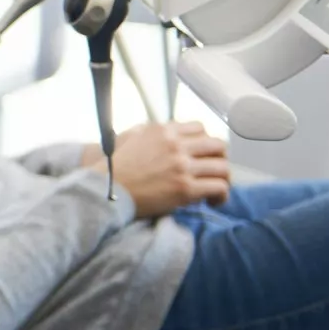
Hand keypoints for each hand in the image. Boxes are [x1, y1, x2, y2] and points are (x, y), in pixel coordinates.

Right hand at [98, 121, 230, 218]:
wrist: (105, 190)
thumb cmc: (116, 169)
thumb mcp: (133, 138)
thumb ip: (154, 133)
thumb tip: (170, 135)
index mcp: (163, 131)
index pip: (200, 128)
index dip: (205, 143)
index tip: (203, 155)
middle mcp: (175, 145)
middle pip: (218, 145)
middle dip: (220, 159)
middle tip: (214, 172)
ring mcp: (181, 166)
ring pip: (223, 167)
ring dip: (223, 179)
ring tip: (215, 190)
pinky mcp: (185, 188)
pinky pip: (219, 188)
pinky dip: (221, 196)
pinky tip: (212, 201)